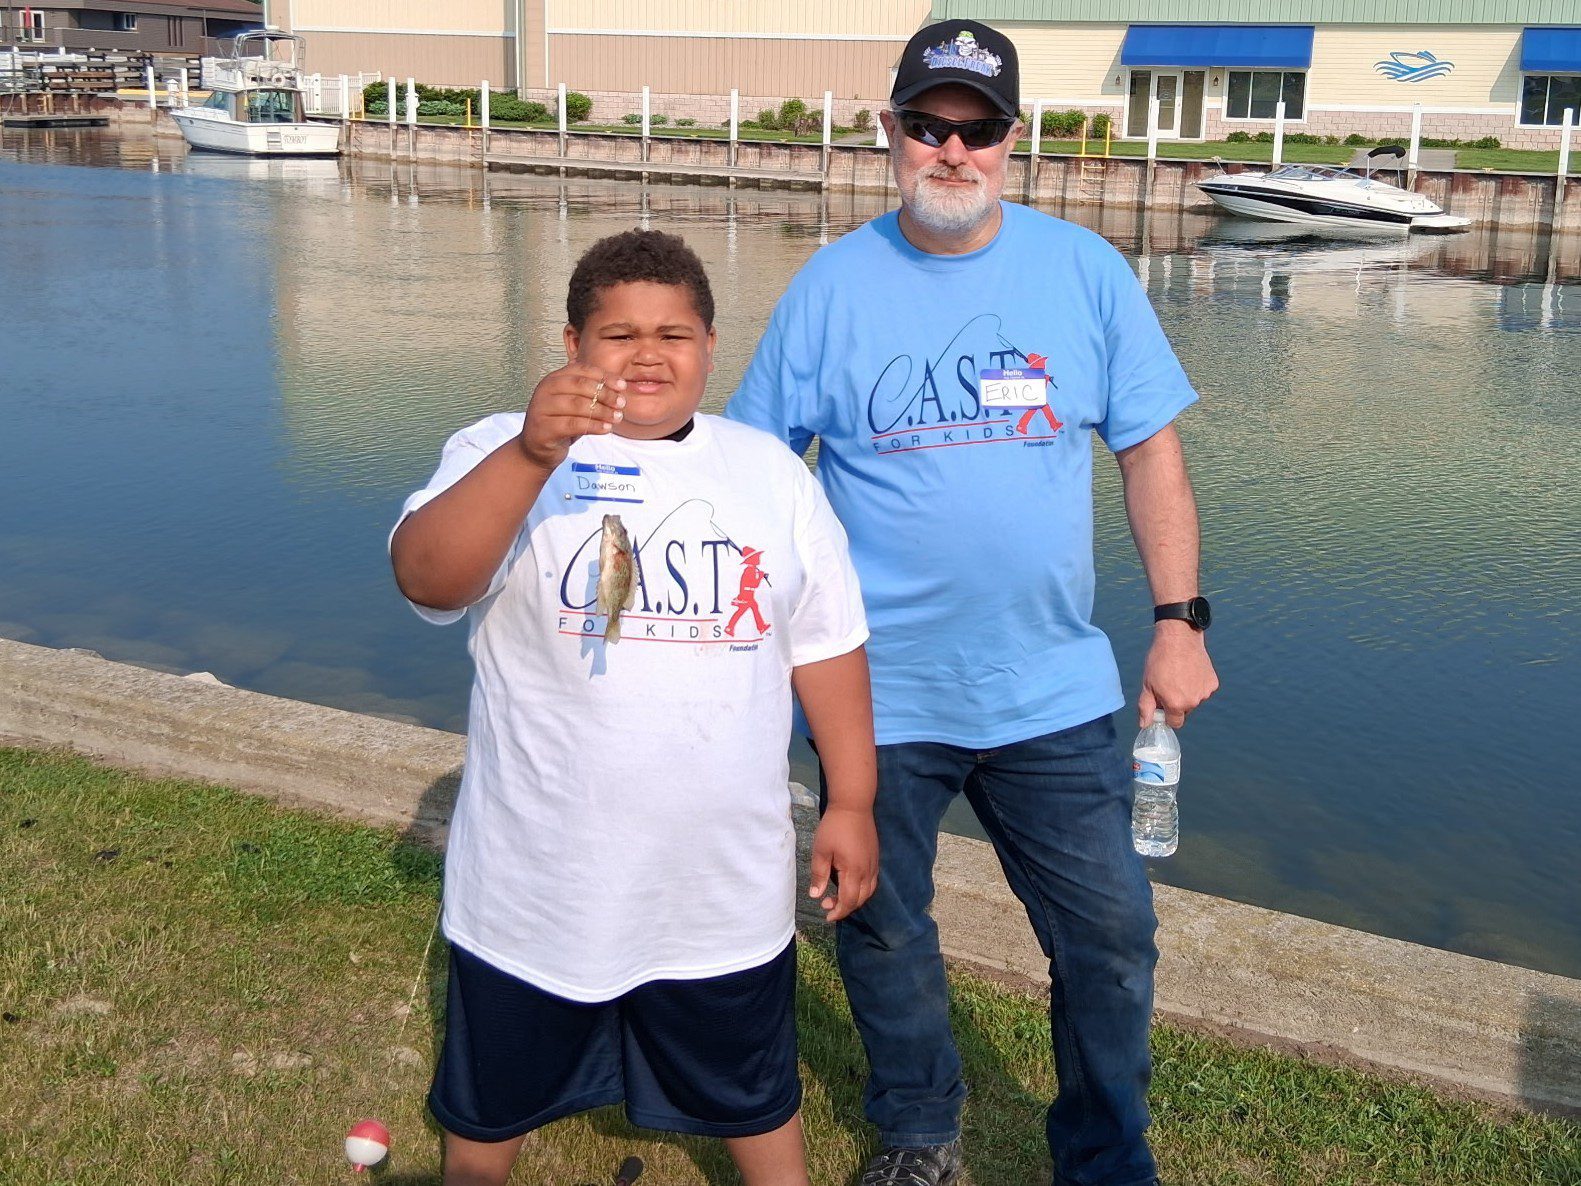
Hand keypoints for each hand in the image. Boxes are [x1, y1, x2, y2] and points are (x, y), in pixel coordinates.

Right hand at [517, 363, 626, 472]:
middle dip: (605, 394)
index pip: (581, 370)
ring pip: (578, 405)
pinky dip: (593, 425)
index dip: (604, 377)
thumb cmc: (560, 423)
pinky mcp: (543, 428)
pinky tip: (606, 428)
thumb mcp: (576, 404)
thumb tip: (619, 386)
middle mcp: (545, 390)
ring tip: (617, 417)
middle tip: (621, 403)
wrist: (537, 449)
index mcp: (554, 379)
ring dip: (602, 411)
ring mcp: (541, 408)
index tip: (622, 385)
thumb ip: (592, 393)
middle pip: (580, 385)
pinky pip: (573, 424)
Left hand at [808, 805, 877, 922]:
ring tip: (838, 897)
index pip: (849, 901)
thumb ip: (819, 875)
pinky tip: (850, 884)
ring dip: (854, 899)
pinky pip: (872, 881)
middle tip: (827, 905)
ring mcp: (873, 864)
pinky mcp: (875, 857)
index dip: (839, 911)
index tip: (827, 915)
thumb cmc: (834, 827)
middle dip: (845, 907)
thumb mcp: (821, 850)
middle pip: (860, 899)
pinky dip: (862, 889)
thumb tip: (816, 895)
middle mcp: (867, 871)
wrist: (854, 806)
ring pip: (868, 891)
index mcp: (853, 871)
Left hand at [1138, 621, 1218, 727]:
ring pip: (1195, 700)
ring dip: (1188, 694)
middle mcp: (1193, 701)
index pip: (1174, 723)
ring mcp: (1205, 692)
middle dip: (1177, 703)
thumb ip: (1146, 707)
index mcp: (1176, 704)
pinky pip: (1203, 690)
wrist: (1178, 637)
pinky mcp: (1213, 683)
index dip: (1167, 716)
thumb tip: (1144, 725)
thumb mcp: (1147, 684)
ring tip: (1179, 675)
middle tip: (1169, 685)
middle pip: (1184, 711)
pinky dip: (1197, 685)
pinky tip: (1190, 671)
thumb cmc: (1159, 660)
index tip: (1162, 704)